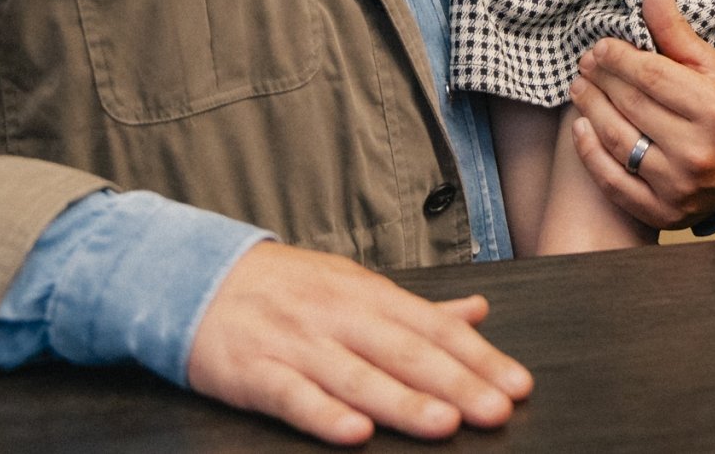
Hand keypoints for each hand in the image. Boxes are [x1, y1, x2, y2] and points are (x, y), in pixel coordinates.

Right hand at [184, 241, 532, 445]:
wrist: (198, 279)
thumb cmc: (288, 288)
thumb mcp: (355, 286)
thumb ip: (417, 308)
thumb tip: (478, 312)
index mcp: (369, 295)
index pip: (435, 327)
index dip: (479, 357)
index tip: (516, 385)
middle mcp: (339, 316)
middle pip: (406, 352)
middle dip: (456, 382)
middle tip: (497, 410)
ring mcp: (297, 344)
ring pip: (358, 377)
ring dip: (403, 402)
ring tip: (446, 424)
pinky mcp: (255, 373)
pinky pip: (294, 397)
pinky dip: (325, 415)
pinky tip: (357, 434)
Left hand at [568, 0, 714, 226]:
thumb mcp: (713, 67)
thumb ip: (675, 28)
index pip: (650, 76)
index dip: (618, 57)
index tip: (601, 47)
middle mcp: (697, 151)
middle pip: (630, 105)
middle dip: (600, 79)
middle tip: (586, 64)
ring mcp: (678, 186)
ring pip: (617, 140)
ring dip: (589, 109)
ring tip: (580, 88)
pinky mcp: (662, 212)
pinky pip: (614, 181)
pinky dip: (591, 153)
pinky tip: (582, 128)